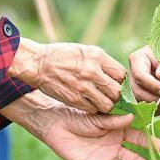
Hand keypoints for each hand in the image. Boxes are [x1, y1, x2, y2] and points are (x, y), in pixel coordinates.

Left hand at [3, 92, 159, 159]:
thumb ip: (114, 120)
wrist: (56, 123)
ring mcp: (107, 158)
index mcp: (121, 130)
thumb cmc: (78, 114)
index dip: (151, 143)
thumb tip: (133, 117)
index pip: (140, 138)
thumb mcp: (98, 116)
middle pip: (135, 157)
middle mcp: (117, 145)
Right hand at [9, 39, 124, 112]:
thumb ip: (101, 62)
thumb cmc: (62, 55)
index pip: (121, 74)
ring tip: (102, 100)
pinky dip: (94, 108)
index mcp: (96, 56)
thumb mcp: (84, 50)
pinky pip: (93, 109)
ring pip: (107, 104)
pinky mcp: (74, 99)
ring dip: (106, 104)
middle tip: (111, 94)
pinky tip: (90, 102)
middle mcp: (92, 71)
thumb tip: (116, 75)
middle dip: (116, 95)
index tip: (116, 82)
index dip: (120, 80)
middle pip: (116, 91)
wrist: (39, 64)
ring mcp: (83, 87)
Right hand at [127, 44, 159, 110]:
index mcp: (137, 59)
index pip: (139, 76)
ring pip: (140, 102)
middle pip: (137, 92)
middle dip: (155, 100)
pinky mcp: (142, 96)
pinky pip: (147, 107)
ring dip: (158, 106)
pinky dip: (159, 109)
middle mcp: (133, 73)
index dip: (152, 86)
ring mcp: (136, 86)